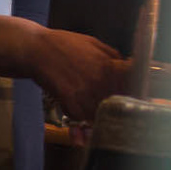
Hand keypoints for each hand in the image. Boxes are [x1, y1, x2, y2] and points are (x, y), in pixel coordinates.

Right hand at [0, 14, 126, 121]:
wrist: (35, 49)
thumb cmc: (65, 44)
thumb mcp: (95, 44)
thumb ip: (114, 57)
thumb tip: (129, 67)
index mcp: (111, 64)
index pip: (133, 85)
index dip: (135, 95)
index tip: (133, 100)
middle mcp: (101, 78)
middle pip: (117, 103)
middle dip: (115, 111)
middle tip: (113, 116)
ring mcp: (85, 90)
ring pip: (99, 114)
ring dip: (98, 120)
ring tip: (96, 123)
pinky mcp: (68, 99)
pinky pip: (80, 117)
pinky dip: (80, 123)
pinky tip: (80, 125)